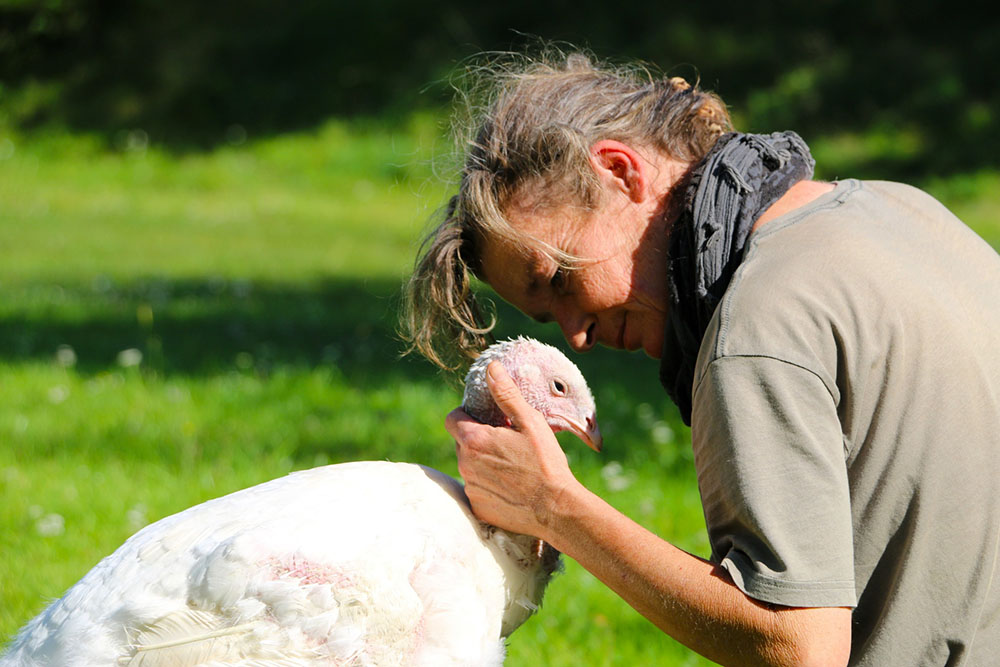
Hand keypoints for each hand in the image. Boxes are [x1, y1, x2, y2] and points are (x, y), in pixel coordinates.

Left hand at [447, 361, 578, 537]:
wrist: (556, 509)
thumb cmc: (545, 463)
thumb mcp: (530, 422)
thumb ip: (506, 394)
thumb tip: (491, 367)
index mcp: (474, 440)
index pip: (452, 419)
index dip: (466, 415)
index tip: (485, 418)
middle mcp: (465, 465)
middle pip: (462, 443)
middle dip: (478, 438)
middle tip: (506, 441)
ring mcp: (471, 488)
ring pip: (470, 467)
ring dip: (483, 462)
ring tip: (513, 465)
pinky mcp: (478, 508)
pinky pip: (477, 489)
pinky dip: (489, 486)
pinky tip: (512, 487)